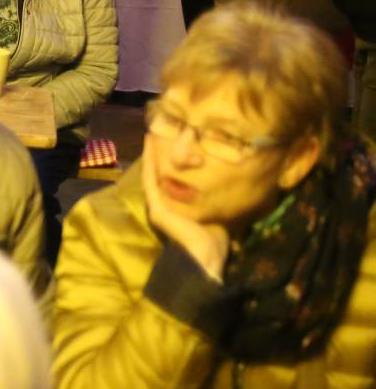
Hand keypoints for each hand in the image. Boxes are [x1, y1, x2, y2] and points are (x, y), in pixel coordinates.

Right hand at [142, 135, 229, 278]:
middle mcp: (162, 204)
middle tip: (160, 128)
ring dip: (151, 152)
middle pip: (158, 172)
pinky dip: (150, 162)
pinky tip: (151, 145)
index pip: (169, 177)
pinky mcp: (158, 209)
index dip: (169, 158)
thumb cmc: (216, 239)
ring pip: (152, 172)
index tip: (174, 138)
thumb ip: (219, 195)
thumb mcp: (217, 210)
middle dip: (158, 152)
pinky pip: (151, 180)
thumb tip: (238, 178)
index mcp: (174, 205)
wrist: (207, 260)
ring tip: (152, 131)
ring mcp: (158, 205)